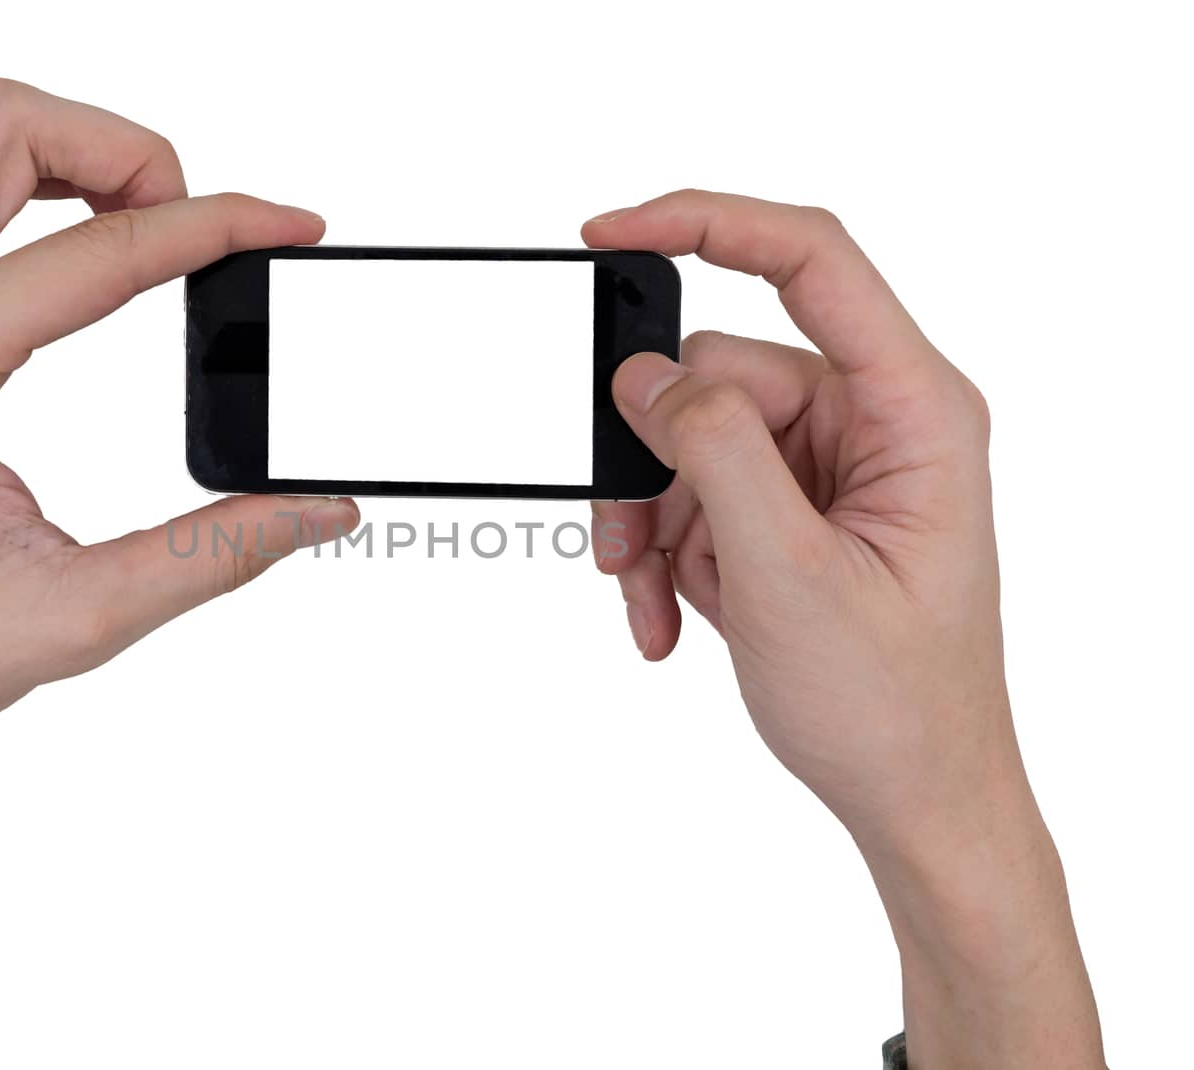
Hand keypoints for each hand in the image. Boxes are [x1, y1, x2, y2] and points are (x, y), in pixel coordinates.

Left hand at [0, 79, 355, 993]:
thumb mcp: (72, 617)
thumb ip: (212, 555)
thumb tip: (313, 510)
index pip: (100, 250)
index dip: (218, 228)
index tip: (286, 228)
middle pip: (1, 125)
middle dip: (123, 147)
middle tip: (194, 224)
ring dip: (56, 149)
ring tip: (137, 222)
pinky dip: (11, 186)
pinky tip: (64, 261)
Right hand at [585, 190, 1102, 1066]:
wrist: (912, 796)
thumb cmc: (895, 704)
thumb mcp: (788, 576)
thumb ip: (714, 454)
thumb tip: (645, 377)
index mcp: (913, 410)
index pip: (810, 260)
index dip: (705, 222)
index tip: (608, 235)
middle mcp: (870, 421)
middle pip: (716, 374)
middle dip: (652, 460)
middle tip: (626, 544)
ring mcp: (824, 466)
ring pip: (687, 440)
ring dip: (652, 523)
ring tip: (652, 600)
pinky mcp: (787, 507)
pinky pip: (693, 492)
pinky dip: (665, 551)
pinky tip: (669, 616)